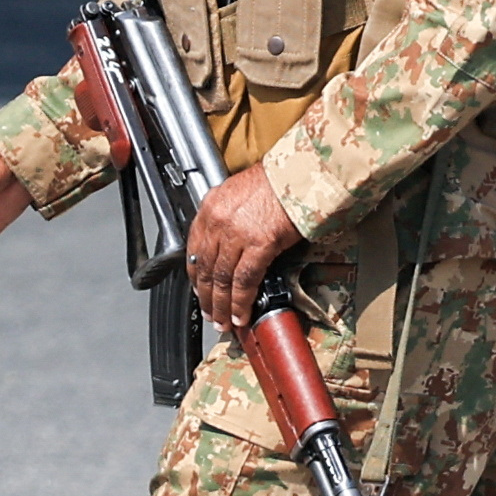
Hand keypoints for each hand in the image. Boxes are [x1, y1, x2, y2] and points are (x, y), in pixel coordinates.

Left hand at [186, 166, 299, 329]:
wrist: (301, 173)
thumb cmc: (277, 180)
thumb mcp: (239, 192)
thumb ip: (228, 216)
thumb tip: (229, 243)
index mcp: (211, 206)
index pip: (195, 248)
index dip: (195, 276)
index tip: (199, 290)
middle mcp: (218, 220)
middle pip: (206, 268)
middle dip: (207, 297)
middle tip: (210, 314)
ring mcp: (237, 233)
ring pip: (222, 279)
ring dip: (222, 306)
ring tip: (224, 322)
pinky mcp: (259, 244)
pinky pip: (244, 281)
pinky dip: (241, 302)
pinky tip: (241, 315)